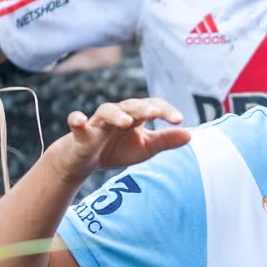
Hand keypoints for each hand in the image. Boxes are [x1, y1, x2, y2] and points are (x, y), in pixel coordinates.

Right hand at [51, 98, 189, 181]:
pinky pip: (76, 123)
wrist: (84, 161)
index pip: (152, 107)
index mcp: (135, 116)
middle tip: (154, 114)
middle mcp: (118, 114)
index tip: (179, 120)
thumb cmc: (117, 149)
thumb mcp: (145, 148)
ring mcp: (98, 122)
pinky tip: (78, 119)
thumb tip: (191, 135)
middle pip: (131, 105)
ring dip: (117, 114)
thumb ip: (166, 141)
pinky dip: (76, 119)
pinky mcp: (80, 133)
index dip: (165, 111)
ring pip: (106, 111)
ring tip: (127, 122)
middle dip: (143, 108)